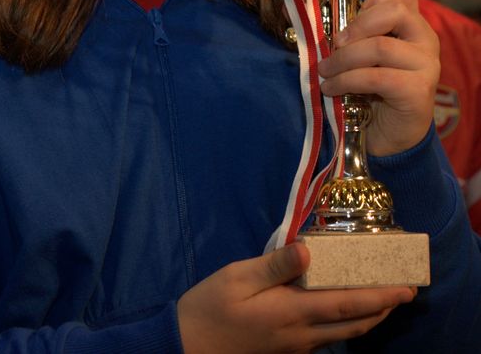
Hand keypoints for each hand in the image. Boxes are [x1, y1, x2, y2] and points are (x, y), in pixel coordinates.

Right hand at [177, 243, 414, 352]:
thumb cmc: (211, 306)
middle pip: (353, 325)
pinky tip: (346, 311)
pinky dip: (347, 323)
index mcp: (291, 312)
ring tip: (385, 300)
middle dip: (382, 308)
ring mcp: (295, 346)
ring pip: (343, 335)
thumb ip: (275, 264)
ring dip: (368, 317)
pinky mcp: (287, 348)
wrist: (188, 345)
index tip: (404, 288)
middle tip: (405, 292)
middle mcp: (301, 334)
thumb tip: (309, 250)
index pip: (345, 305)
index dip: (378, 297)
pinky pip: (328, 338)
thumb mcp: (238, 277)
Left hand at [317, 0, 439, 155]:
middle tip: (334, 44)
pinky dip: (346, 81)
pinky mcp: (418, 91)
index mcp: (411, 23)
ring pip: (380, 47)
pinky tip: (331, 88)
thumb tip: (314, 19)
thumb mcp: (358, 53)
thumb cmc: (369, 89)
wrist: (386, 134)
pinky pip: (376, 77)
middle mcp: (425, 39)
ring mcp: (426, 65)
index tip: (347, 18)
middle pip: (395, 11)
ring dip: (342, 59)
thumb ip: (351, 33)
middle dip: (356, 26)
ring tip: (324, 72)